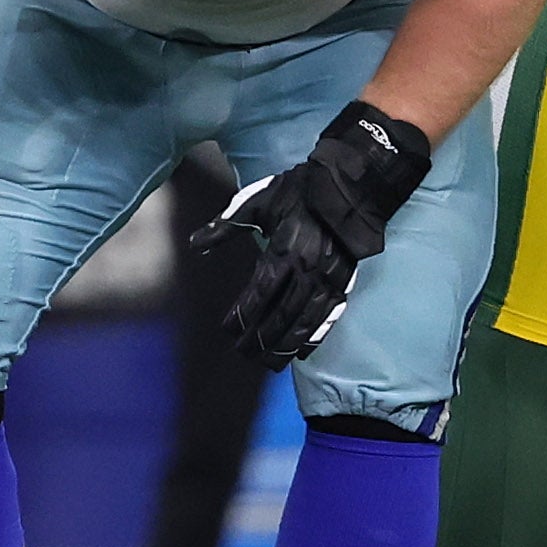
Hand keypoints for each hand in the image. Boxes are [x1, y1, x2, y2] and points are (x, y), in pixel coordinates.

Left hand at [193, 101, 430, 368]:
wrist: (350, 185)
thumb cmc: (300, 190)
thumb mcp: (257, 202)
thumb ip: (225, 226)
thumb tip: (195, 244)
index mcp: (284, 249)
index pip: (259, 293)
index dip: (243, 315)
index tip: (228, 330)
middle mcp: (307, 269)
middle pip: (281, 314)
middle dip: (261, 338)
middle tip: (243, 353)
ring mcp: (329, 278)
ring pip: (305, 321)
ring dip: (286, 344)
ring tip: (269, 362)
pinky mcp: (344, 282)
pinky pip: (329, 317)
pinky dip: (315, 337)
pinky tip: (302, 351)